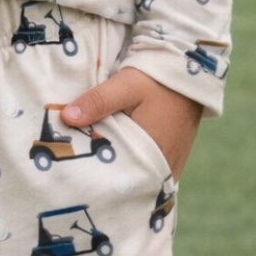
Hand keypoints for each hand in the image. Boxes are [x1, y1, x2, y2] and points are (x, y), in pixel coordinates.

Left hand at [60, 68, 201, 179]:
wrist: (188, 74)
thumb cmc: (157, 80)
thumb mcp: (125, 86)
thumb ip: (97, 102)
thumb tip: (66, 118)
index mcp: (153, 156)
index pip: (119, 180)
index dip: (95, 177)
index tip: (72, 173)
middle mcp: (165, 168)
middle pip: (128, 182)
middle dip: (104, 178)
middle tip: (76, 173)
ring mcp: (170, 166)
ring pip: (137, 177)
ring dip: (118, 172)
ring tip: (90, 166)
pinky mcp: (171, 159)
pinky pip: (147, 171)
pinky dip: (131, 166)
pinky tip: (113, 157)